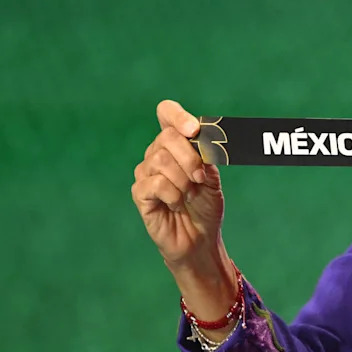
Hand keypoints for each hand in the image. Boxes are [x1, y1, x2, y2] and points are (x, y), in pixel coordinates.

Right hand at [131, 100, 225, 266]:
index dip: (177, 116)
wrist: (201, 238)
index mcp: (176, 143)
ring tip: (189, 194)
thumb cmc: (206, 205)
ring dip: (183, 180)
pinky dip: (173, 195)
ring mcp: (145, 172)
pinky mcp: (140, 193)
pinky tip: (176, 204)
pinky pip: (156, 183)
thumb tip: (199, 134)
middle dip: (190, 157)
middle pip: (167, 136)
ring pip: (161, 159)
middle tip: (200, 178)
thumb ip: (204, 153)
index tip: (194, 130)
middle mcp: (157, 153)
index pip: (167, 113)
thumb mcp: (211, 175)